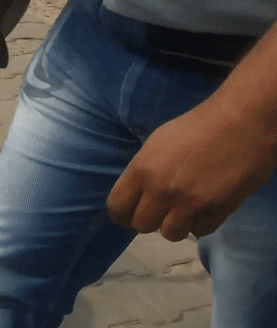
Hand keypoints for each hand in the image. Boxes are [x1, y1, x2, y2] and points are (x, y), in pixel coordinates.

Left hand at [106, 104, 276, 241]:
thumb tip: (135, 195)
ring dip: (175, 224)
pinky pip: (199, 231)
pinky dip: (200, 223)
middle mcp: (160, 191)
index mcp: (141, 170)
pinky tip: (204, 207)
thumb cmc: (196, 127)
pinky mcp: (216, 212)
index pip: (116, 208)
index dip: (122, 214)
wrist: (240, 123)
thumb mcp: (156, 144)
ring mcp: (189, 204)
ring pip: (170, 234)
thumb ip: (143, 172)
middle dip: (149, 219)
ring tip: (184, 209)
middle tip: (160, 209)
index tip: (130, 213)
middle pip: (141, 225)